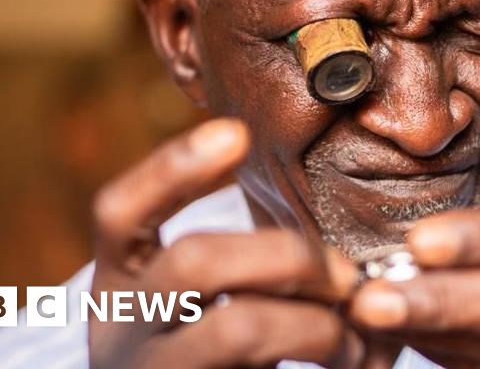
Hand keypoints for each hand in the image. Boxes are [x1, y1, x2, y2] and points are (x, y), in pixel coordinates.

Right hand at [87, 118, 363, 368]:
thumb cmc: (216, 360)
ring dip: (318, 325)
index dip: (173, 169)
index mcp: (122, 285)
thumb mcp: (210, 306)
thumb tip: (359, 253)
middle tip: (350, 277)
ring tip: (357, 345)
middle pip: (193, 261)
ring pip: (236, 330)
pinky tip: (358, 367)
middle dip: (289, 255)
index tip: (237, 133)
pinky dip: (335, 364)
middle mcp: (122, 332)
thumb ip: (258, 269)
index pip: (120, 213)